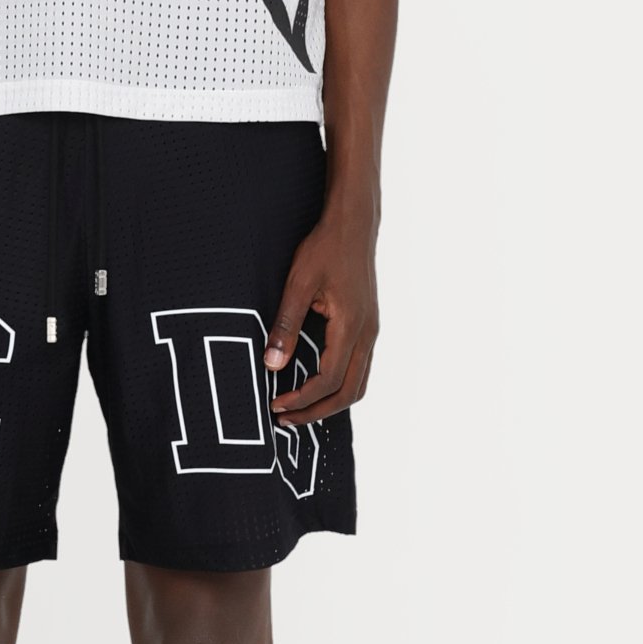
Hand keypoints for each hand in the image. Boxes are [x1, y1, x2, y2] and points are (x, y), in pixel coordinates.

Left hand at [264, 204, 378, 424]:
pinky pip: (359, 369)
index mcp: (351, 326)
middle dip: (317, 411)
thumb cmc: (325, 248)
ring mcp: (371, 331)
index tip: (276, 404)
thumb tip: (272, 364)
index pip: (328, 379)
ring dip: (331, 402)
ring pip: (358, 384)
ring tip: (300, 408)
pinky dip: (340, 386)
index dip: (302, 398)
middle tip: (285, 418)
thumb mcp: (298, 283)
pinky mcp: (367, 326)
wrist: (354, 225)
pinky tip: (317, 384)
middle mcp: (367, 334)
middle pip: (349, 392)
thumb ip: (286, 325)